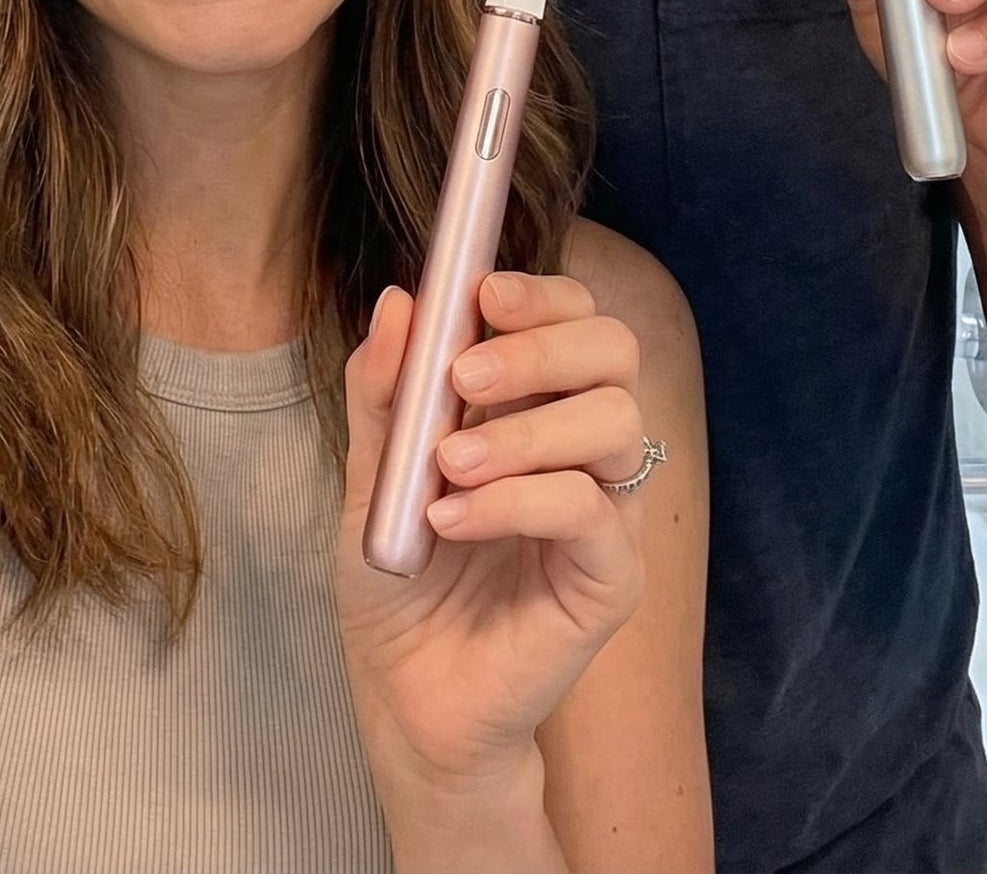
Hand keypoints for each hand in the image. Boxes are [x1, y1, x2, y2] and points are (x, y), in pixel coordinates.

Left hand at [335, 270, 648, 800]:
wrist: (404, 696)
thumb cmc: (399, 582)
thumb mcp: (371, 474)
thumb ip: (385, 391)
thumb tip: (401, 299)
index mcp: (534, 407)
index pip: (575, 318)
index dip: (543, 292)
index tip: (483, 291)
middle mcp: (582, 448)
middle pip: (613, 350)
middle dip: (541, 344)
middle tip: (466, 374)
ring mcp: (605, 511)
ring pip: (615, 421)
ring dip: (524, 429)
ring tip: (448, 463)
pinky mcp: (611, 578)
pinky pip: (590, 510)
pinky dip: (517, 500)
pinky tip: (454, 518)